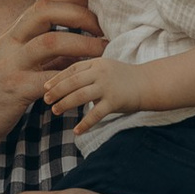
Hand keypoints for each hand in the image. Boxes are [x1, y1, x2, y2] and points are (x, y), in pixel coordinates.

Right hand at [0, 0, 104, 155]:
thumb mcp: (12, 71)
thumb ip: (40, 59)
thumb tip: (74, 52)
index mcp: (8, 38)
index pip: (41, 4)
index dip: (71, 1)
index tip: (95, 8)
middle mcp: (7, 45)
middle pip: (46, 11)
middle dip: (80, 14)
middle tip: (104, 25)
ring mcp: (9, 65)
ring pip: (52, 41)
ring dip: (84, 43)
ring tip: (105, 49)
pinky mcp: (14, 90)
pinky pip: (50, 78)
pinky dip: (72, 78)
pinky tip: (87, 82)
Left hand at [43, 56, 159, 133]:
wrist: (150, 83)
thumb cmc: (125, 78)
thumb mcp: (106, 68)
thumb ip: (88, 73)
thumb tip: (66, 83)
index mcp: (97, 63)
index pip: (72, 69)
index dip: (57, 78)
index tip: (45, 87)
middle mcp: (101, 72)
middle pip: (72, 82)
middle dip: (57, 91)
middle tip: (46, 100)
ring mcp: (108, 87)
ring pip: (79, 96)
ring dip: (65, 104)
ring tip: (55, 111)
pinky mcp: (115, 101)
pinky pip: (96, 114)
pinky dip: (85, 123)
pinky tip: (76, 131)